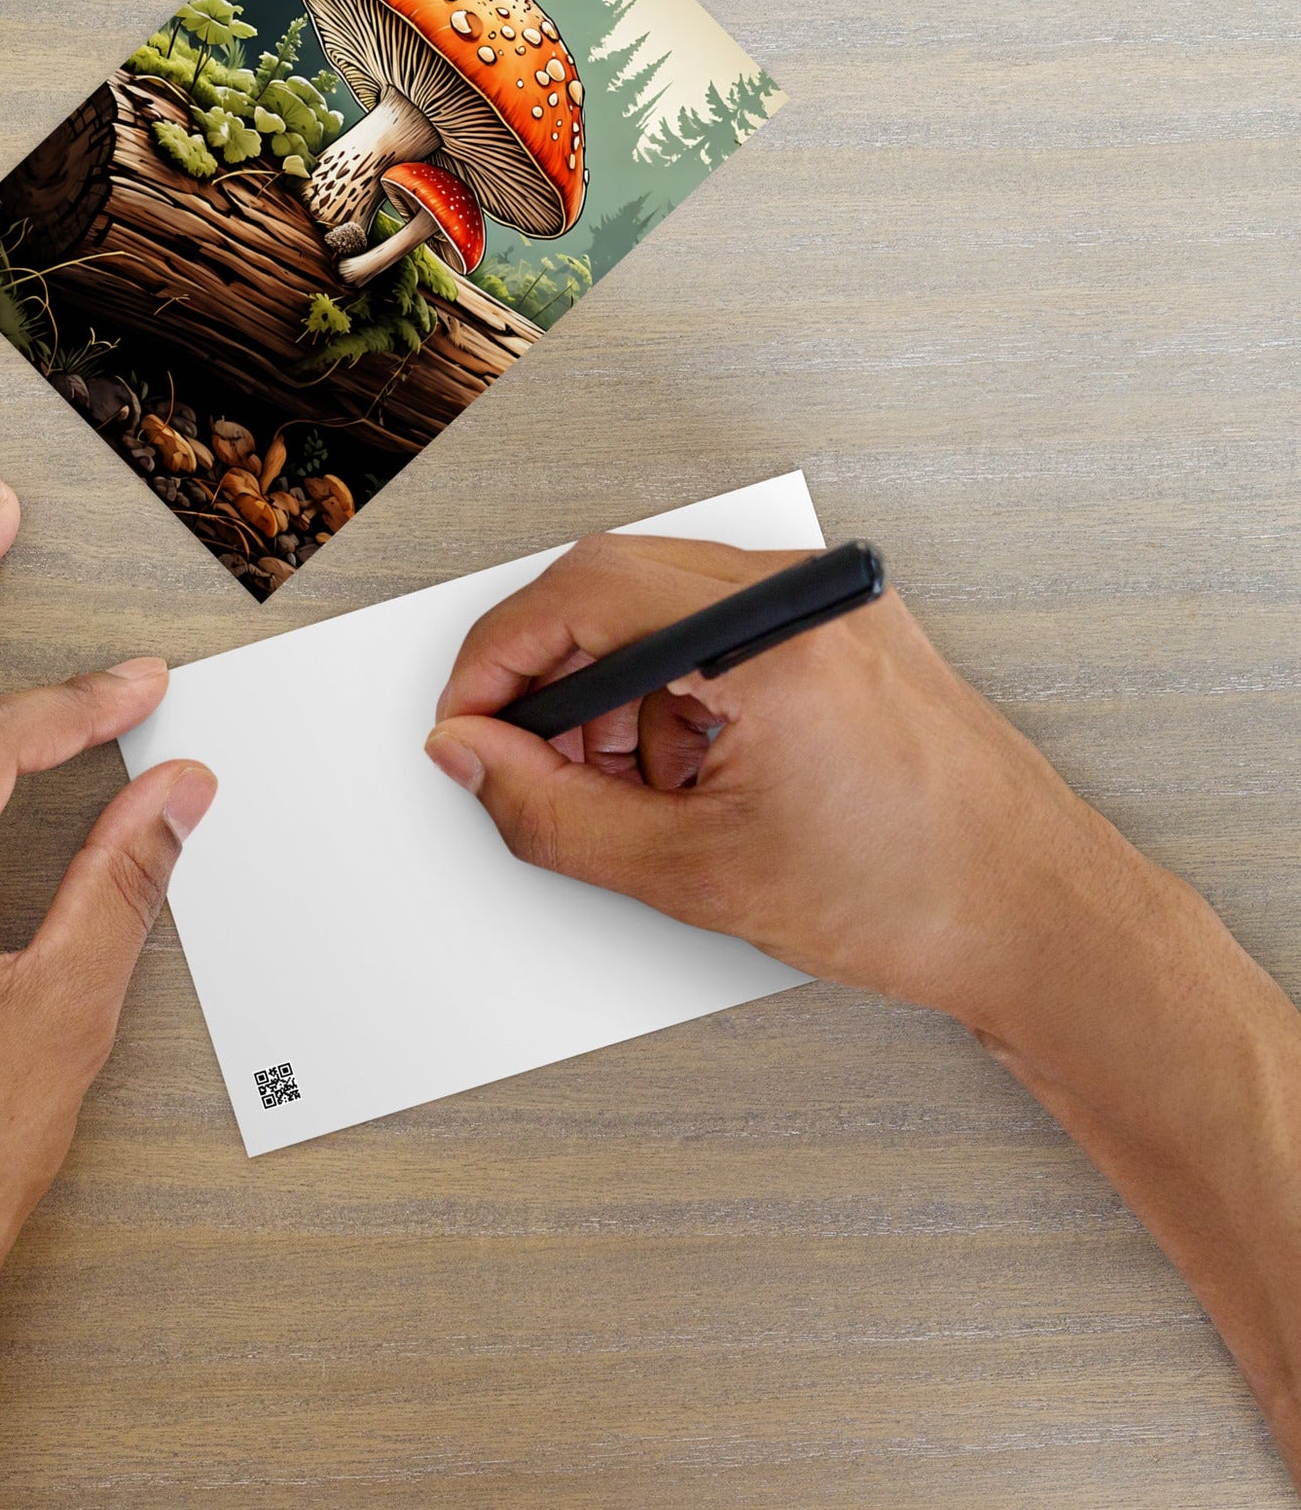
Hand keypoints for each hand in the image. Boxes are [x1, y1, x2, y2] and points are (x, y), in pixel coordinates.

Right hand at [427, 533, 1300, 1489]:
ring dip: (616, 698)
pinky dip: (676, 699)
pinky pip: (718, 633)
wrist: (1042, 920)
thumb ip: (553, 814)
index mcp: (766, 634)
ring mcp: (829, 604)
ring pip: (659, 611)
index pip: (578, 593)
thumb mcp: (694, 874)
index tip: (466, 726)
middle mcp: (801, 594)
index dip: (496, 662)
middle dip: (555, 686)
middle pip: (611, 589)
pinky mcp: (843, 627)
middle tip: (539, 773)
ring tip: (642, 797)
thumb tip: (474, 760)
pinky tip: (696, 780)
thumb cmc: (914, 898)